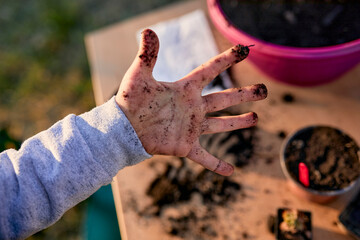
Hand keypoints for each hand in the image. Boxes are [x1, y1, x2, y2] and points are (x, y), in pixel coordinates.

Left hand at [116, 29, 266, 175]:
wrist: (123, 128)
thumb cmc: (129, 100)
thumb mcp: (139, 76)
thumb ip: (147, 54)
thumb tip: (148, 30)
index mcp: (184, 89)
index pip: (209, 71)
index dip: (226, 60)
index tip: (243, 51)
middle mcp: (192, 107)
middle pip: (223, 99)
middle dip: (244, 95)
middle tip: (263, 90)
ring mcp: (190, 127)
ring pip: (220, 124)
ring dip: (238, 122)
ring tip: (256, 118)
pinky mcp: (185, 146)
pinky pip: (204, 157)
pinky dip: (217, 165)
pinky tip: (231, 172)